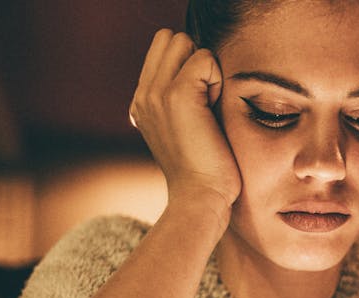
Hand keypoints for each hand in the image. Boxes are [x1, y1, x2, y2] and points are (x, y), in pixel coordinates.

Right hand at [130, 30, 241, 225]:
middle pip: (171, 38)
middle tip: (205, 100)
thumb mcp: (184, 131)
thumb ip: (181, 100)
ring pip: (184, 42)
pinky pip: (204, 58)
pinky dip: (217, 79)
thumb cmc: (205, 169)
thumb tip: (200, 74)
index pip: (163, 48)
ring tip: (208, 106)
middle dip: (195, 59)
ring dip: (205, 68)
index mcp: (142, 101)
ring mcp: (156, 93)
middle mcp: (143, 94)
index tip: (199, 102)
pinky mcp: (176, 95)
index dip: (188, 64)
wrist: (200, 197)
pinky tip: (213, 111)